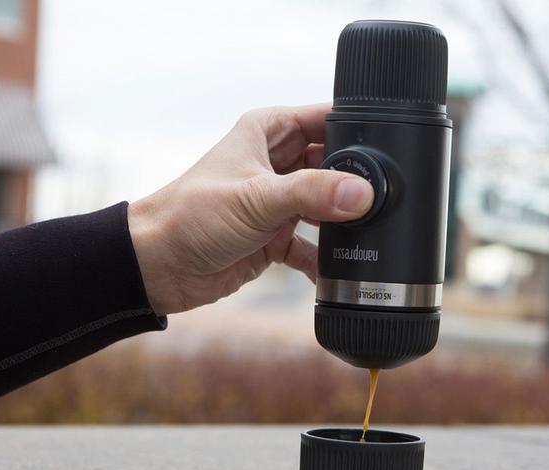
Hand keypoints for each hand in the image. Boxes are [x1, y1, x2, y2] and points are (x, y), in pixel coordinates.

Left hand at [127, 104, 373, 314]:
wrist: (158, 267)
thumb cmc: (190, 217)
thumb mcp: (256, 198)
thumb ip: (312, 193)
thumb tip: (361, 193)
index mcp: (268, 132)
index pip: (325, 119)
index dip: (357, 131)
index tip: (389, 152)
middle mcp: (276, 162)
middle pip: (334, 165)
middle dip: (356, 183)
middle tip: (384, 200)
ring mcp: (278, 202)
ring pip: (327, 206)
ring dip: (343, 222)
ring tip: (369, 234)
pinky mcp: (275, 238)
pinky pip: (313, 246)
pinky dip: (325, 259)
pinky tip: (340, 271)